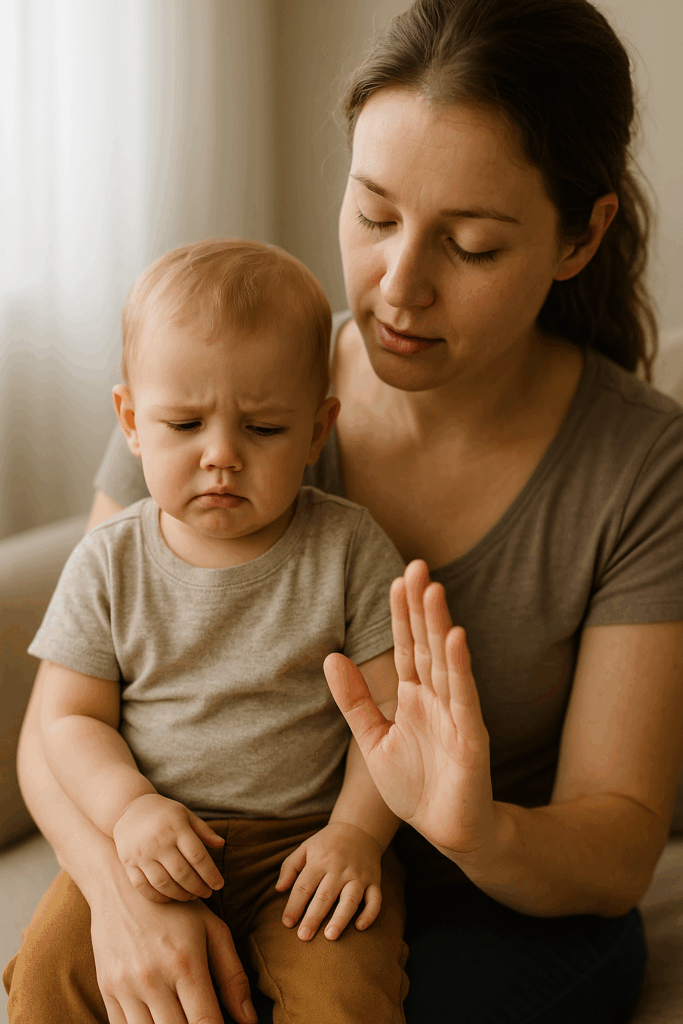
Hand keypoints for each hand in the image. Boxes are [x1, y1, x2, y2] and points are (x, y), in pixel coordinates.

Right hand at [90, 871, 257, 1023]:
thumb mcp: (212, 930)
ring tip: (182, 1018)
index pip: (206, 1023)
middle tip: (204, 1022)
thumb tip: (249, 1020)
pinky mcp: (106, 989)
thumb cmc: (177, 908)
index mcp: (185, 962)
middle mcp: (152, 978)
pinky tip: (159, 1019)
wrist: (122, 886)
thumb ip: (233, 976)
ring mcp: (125, 986)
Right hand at [112, 792, 225, 901]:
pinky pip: (143, 887)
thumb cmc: (165, 813)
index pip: (198, 856)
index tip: (219, 885)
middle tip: (207, 893)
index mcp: (177, 828)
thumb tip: (221, 844)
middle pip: (182, 873)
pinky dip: (158, 897)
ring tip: (192, 896)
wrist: (130, 808)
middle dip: (198, 888)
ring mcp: (141, 853)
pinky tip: (170, 897)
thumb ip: (204, 831)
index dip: (210, 874)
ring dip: (180, 895)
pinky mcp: (128, 862)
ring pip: (163, 883)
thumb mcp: (186, 815)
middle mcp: (159, 841)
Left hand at [274, 822, 382, 940]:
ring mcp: (359, 875)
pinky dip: (369, 914)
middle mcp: (340, 868)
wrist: (359, 828)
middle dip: (313, 917)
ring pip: (350, 899)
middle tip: (303, 937)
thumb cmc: (327, 843)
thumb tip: (279, 889)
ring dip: (340, 918)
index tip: (287, 923)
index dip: (294, 905)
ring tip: (330, 936)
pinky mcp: (374, 881)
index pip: (304, 886)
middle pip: (325, 895)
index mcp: (320, 860)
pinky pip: (375, 900)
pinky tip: (359, 927)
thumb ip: (290, 867)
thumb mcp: (305, 847)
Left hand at [324, 560, 497, 857]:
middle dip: (421, 606)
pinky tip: (456, 639)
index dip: (401, 614)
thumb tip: (331, 657)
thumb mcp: (372, 740)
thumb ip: (354, 700)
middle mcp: (436, 697)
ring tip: (433, 589)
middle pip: (426, 644)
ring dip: (439, 626)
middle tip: (417, 565)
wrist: (445, 832)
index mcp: (413, 696)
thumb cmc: (414, 786)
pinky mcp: (471, 736)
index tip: (397, 579)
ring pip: (445, 661)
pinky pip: (464, 697)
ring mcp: (456, 714)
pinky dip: (460, 668)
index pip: (405, 646)